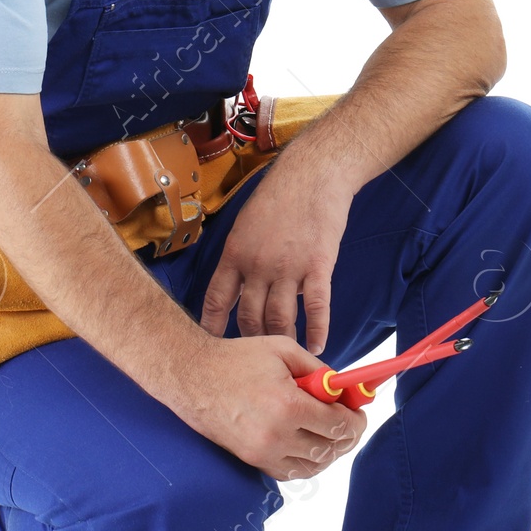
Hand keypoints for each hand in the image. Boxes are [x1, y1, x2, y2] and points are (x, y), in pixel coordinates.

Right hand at [174, 335, 366, 480]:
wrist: (193, 377)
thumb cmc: (237, 359)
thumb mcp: (283, 350)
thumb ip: (317, 370)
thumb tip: (342, 388)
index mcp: (288, 405)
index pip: (338, 425)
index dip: (356, 420)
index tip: (359, 412)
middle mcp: (277, 435)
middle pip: (330, 448)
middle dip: (347, 435)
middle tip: (351, 422)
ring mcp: (263, 452)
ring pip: (313, 465)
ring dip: (329, 451)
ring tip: (332, 433)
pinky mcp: (252, 460)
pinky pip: (291, 472)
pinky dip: (307, 462)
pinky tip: (309, 444)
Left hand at [200, 166, 351, 353]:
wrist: (312, 173)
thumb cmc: (279, 194)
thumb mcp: (246, 223)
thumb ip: (241, 255)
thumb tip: (238, 284)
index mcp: (235, 254)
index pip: (216, 300)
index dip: (213, 327)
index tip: (211, 346)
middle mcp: (257, 265)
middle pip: (249, 317)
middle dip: (252, 340)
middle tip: (257, 356)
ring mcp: (288, 268)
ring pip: (280, 319)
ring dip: (283, 340)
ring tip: (287, 356)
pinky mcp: (318, 266)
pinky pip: (317, 308)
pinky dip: (318, 331)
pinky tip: (318, 346)